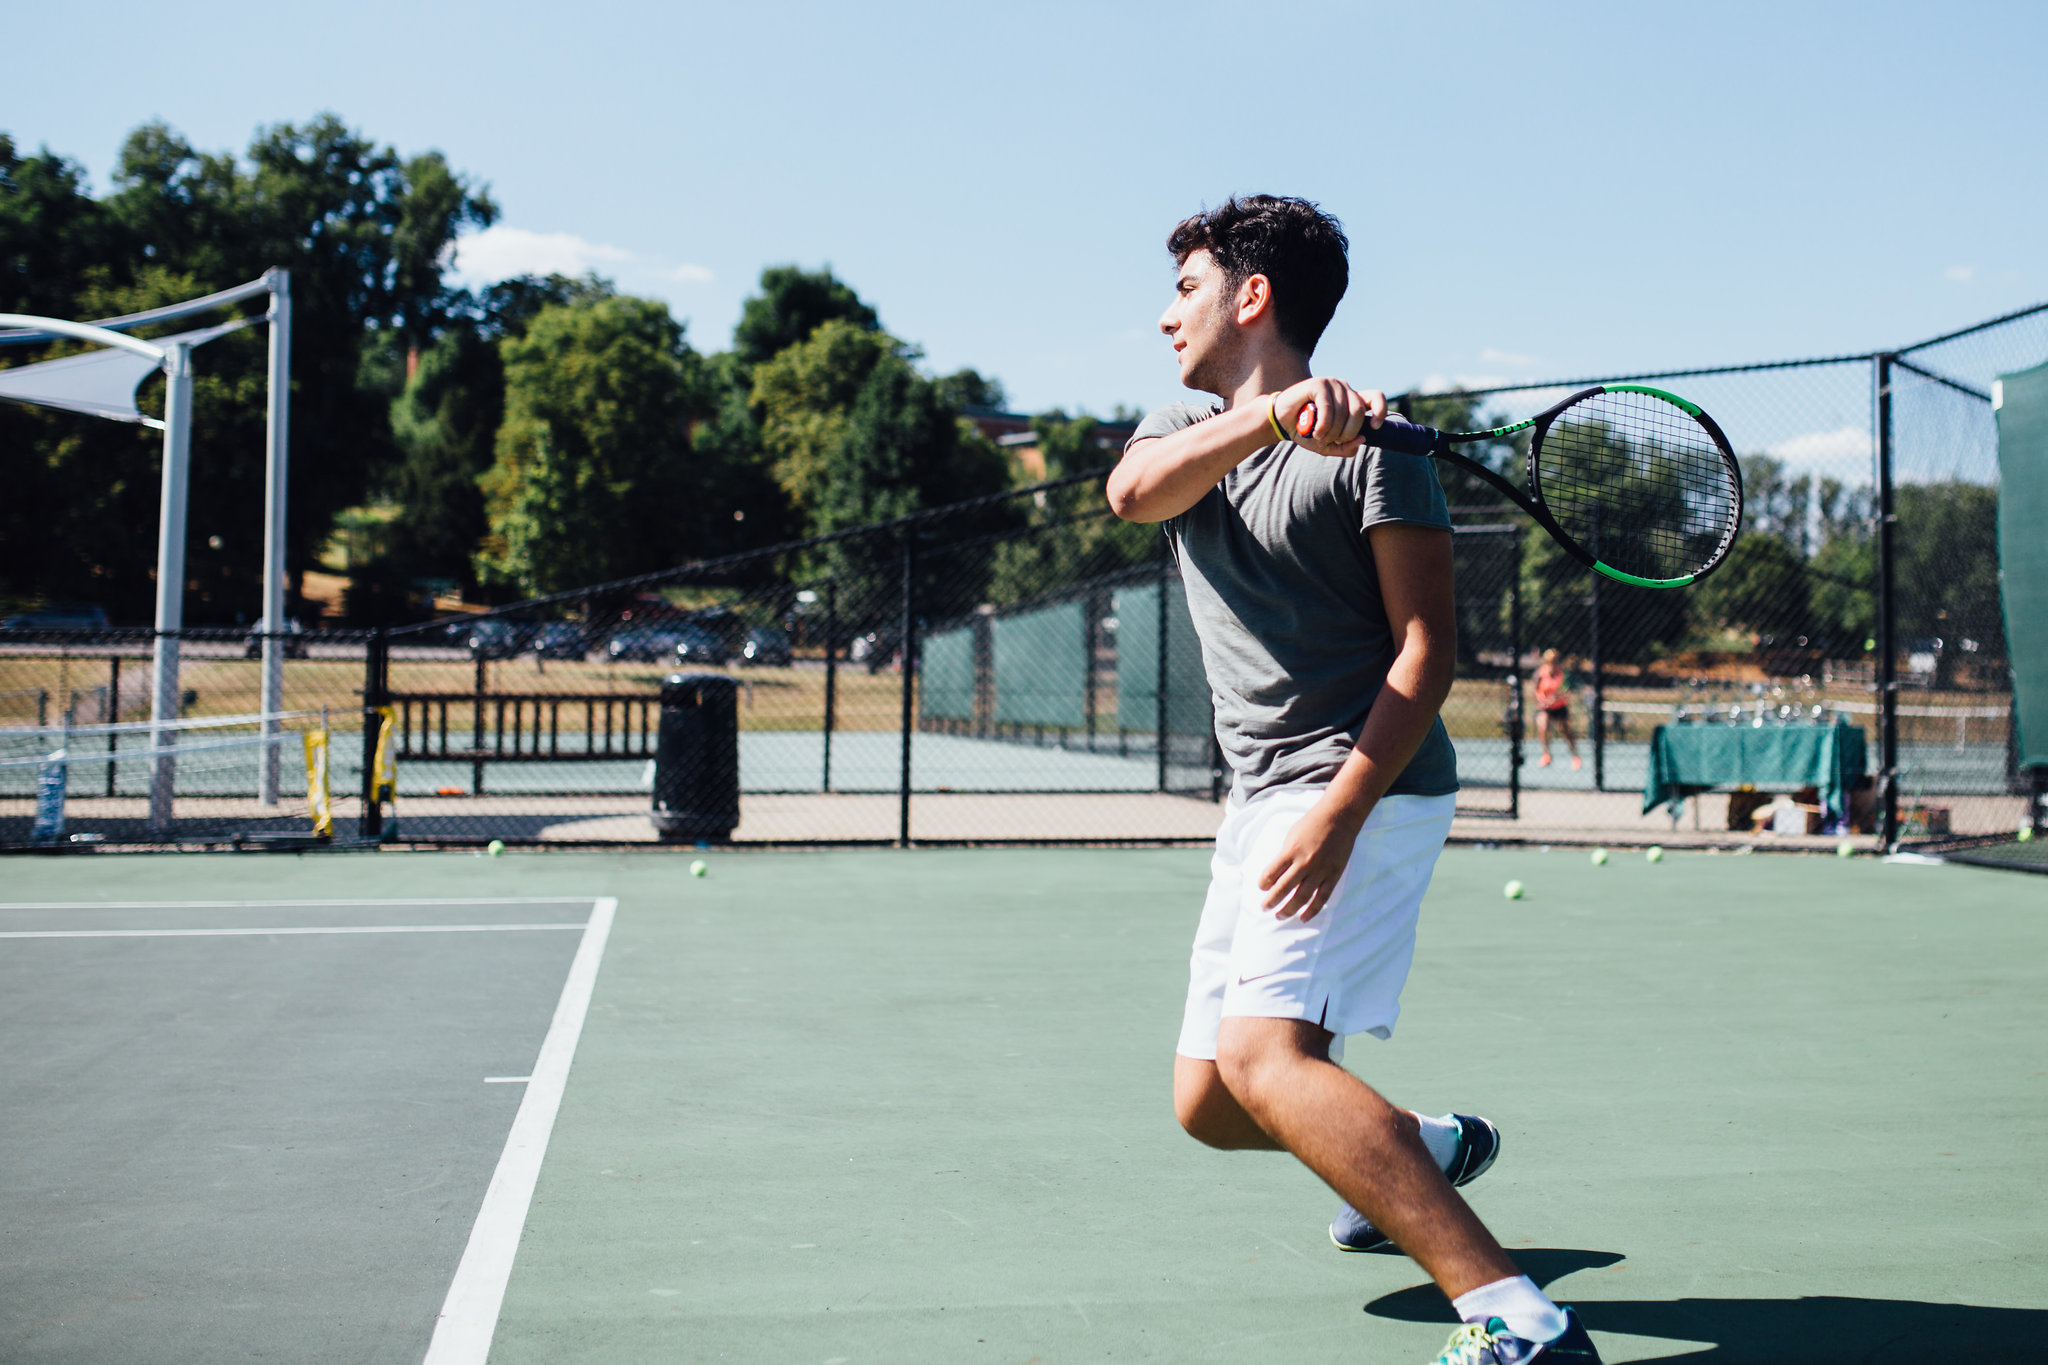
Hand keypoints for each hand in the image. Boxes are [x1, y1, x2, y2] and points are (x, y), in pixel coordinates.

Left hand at [1257, 799, 1367, 920]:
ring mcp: (1321, 870)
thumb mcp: (1292, 836)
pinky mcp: (1334, 874)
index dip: (1263, 884)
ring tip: (1280, 916)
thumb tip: (1276, 876)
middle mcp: (1305, 862)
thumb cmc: (1312, 824)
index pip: (1271, 873)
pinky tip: (1303, 918)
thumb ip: (1285, 856)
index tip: (1261, 888)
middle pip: (1284, 888)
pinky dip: (1312, 910)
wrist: (1339, 817)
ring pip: (1302, 897)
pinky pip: (1322, 897)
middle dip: (1271, 901)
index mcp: (1291, 850)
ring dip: (1289, 909)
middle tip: (1264, 908)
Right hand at [1273, 378, 1385, 456]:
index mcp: (1352, 401)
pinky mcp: (1319, 383)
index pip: (1376, 398)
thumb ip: (1346, 447)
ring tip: (1319, 436)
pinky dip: (1322, 425)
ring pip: (1343, 412)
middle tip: (1333, 441)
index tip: (1374, 427)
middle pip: (1358, 411)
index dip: (1380, 411)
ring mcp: (1332, 384)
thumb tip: (1361, 439)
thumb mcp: (1328, 446)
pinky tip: (1314, 431)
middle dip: (1347, 433)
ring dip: (1331, 432)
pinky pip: (1328, 408)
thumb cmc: (1306, 431)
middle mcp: (1345, 390)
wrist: (1281, 422)